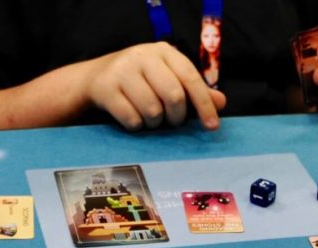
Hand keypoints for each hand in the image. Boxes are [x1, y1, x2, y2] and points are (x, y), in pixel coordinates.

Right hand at [87, 43, 225, 130]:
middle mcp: (143, 56)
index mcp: (163, 51)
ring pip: (152, 110)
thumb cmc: (140, 80)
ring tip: (150, 117)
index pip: (190, 78)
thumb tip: (221, 102)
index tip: (212, 126)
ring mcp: (122, 70)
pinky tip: (132, 117)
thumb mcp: (168, 78)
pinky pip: (132, 119)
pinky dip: (136, 125)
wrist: (95, 78)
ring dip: (155, 123)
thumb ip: (194, 91)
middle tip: (172, 121)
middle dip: (176, 117)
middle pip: (173, 96)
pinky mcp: (106, 88)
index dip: (204, 104)